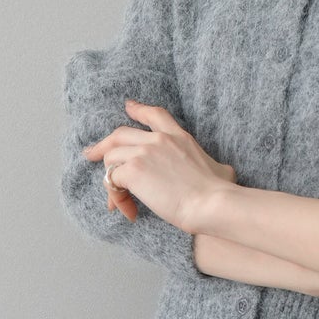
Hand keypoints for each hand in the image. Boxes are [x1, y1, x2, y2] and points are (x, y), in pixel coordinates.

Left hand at [82, 101, 236, 231]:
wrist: (211, 203)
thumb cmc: (220, 191)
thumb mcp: (221, 168)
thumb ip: (215, 165)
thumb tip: (226, 173)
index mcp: (179, 137)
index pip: (155, 114)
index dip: (138, 109)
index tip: (128, 106)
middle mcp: (158, 140)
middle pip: (119, 134)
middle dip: (102, 145)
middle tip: (91, 154)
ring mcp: (143, 153)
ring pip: (110, 159)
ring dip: (111, 181)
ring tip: (122, 203)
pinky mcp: (133, 171)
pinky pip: (111, 181)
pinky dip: (116, 198)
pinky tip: (129, 211)